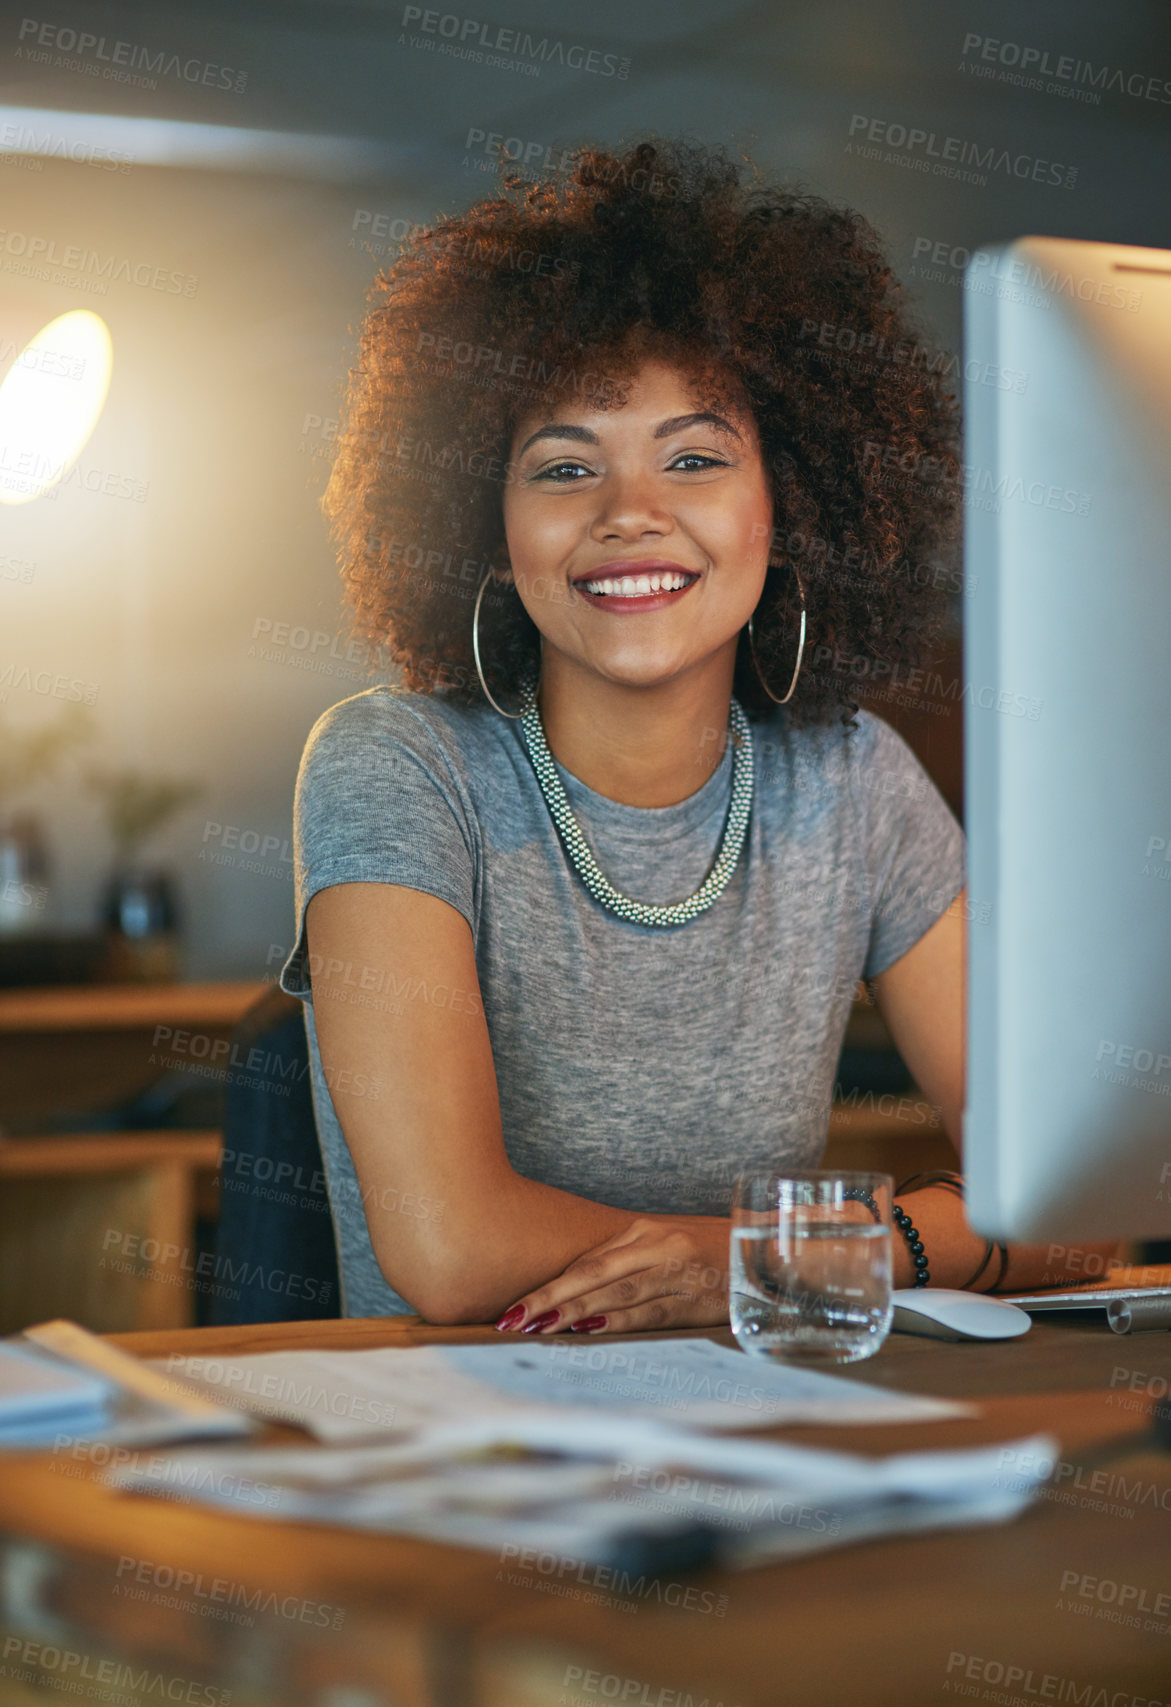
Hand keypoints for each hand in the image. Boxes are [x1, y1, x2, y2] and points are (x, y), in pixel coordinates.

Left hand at [494, 1215, 729, 1334]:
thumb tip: (573, 1289)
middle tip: (512, 1319)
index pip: (586, 1262)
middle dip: (549, 1298)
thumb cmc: (706, 1251)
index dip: (547, 1285)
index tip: (513, 1306)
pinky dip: (620, 1320)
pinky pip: (651, 1311)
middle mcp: (657, 1247)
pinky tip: (593, 1329)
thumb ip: (623, 1262)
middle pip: (592, 1275)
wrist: (766, 1252)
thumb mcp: (662, 1246)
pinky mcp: (696, 1300)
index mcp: (643, 1231)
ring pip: (617, 1293)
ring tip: (541, 1327)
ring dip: (576, 1311)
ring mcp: (678, 1273)